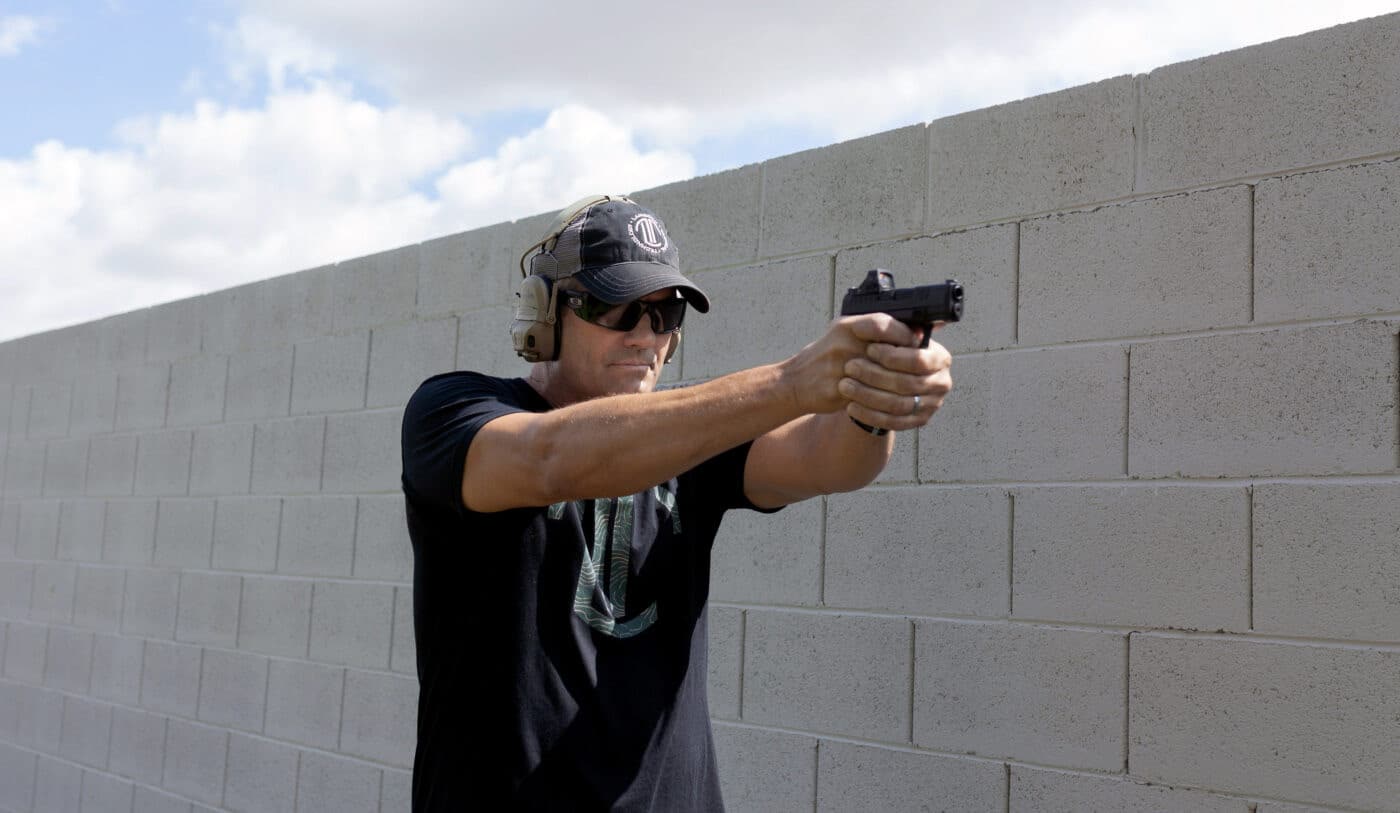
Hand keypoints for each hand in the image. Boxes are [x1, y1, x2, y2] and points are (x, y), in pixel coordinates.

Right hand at [780, 314, 917, 414]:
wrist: (795, 381)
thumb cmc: (826, 356)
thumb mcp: (846, 334)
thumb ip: (877, 330)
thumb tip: (917, 332)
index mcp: (846, 327)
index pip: (883, 324)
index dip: (904, 335)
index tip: (917, 343)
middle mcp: (842, 344)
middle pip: (886, 352)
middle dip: (906, 363)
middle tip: (919, 370)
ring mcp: (838, 368)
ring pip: (881, 377)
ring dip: (898, 384)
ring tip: (908, 386)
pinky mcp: (837, 390)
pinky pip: (869, 396)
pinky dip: (883, 399)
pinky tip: (891, 399)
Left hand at [837, 323, 951, 432]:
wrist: (886, 378)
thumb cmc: (887, 351)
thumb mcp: (887, 336)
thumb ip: (885, 327)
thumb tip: (875, 325)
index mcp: (940, 358)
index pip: (919, 360)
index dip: (892, 356)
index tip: (869, 348)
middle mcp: (941, 383)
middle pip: (907, 384)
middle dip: (875, 375)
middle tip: (850, 366)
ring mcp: (931, 405)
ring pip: (898, 405)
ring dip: (868, 396)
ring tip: (845, 385)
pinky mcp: (917, 422)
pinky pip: (893, 422)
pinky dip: (869, 415)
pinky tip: (851, 406)